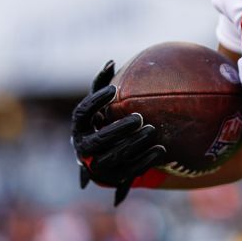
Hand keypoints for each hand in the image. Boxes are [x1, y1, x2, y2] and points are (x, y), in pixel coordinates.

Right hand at [71, 60, 165, 205]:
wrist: (105, 158)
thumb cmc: (103, 123)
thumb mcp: (100, 106)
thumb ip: (102, 85)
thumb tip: (111, 62)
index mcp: (79, 127)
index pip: (82, 113)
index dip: (96, 102)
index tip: (113, 90)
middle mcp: (84, 148)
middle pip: (100, 139)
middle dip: (119, 128)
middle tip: (139, 117)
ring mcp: (98, 165)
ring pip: (115, 156)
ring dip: (134, 143)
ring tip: (152, 130)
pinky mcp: (114, 178)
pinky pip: (130, 170)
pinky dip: (146, 160)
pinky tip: (161, 149)